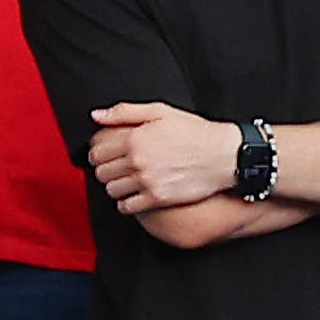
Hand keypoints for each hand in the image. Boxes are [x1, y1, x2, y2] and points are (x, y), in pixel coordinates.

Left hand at [84, 99, 248, 213]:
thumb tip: (97, 116)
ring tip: (123, 182)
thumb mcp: (160, 112)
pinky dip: (124, 203)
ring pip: (111, 189)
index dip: (96, 153)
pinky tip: (131, 197)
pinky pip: (127, 207)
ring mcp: (147, 181)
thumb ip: (124, 112)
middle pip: (101, 171)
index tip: (101, 155)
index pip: (97, 151)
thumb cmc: (194, 132)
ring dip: (113, 186)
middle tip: (112, 168)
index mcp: (134, 139)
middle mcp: (138, 161)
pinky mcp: (159, 198)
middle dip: (103, 169)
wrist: (224, 155)